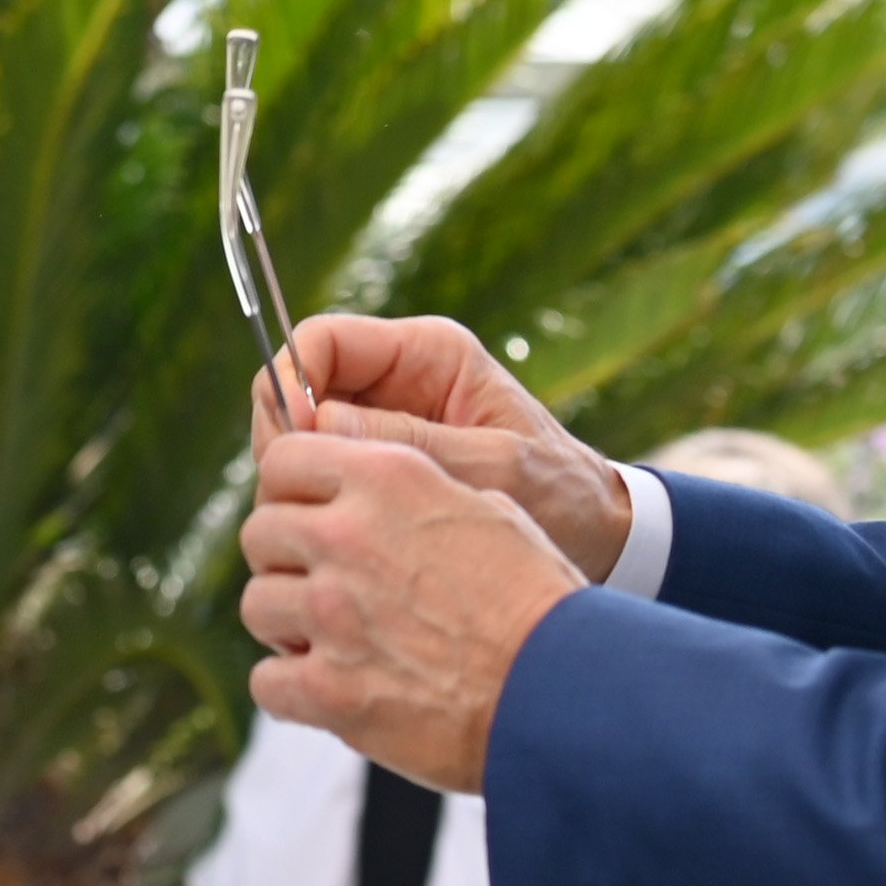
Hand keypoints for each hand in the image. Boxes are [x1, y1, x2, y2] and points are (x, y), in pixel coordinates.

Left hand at [236, 422, 586, 793]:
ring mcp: (331, 614)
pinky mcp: (328, 689)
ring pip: (257, 604)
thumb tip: (364, 487)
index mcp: (388, 480)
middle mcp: (348, 537)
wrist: (565, 693)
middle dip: (286, 559)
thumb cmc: (538, 603)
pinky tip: (334, 690)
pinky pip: (267, 680)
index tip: (307, 514)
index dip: (290, 489)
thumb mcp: (489, 509)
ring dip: (288, 625)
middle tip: (324, 586)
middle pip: (259, 532)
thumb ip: (414, 490)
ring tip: (335, 641)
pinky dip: (292, 691)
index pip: (283, 457)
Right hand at [253, 312, 637, 584]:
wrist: (597, 539)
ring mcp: (380, 427)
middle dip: (288, 441)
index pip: (321, 341)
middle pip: (294, 390)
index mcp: (427, 353)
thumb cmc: (562, 496)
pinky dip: (314, 507)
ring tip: (328, 531)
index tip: (296, 443)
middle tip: (302, 500)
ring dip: (297, 482)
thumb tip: (319, 425)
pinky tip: (338, 544)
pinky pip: (318, 479)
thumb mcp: (496, 469)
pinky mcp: (375, 472)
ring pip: (297, 441)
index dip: (291, 383)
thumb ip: (413, 444)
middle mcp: (393, 382)